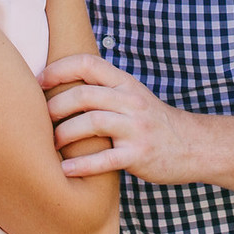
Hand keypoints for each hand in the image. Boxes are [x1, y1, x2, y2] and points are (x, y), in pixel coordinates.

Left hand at [39, 54, 195, 182]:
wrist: (194, 146)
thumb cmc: (153, 122)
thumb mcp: (132, 96)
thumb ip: (104, 88)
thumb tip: (60, 84)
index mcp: (125, 84)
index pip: (87, 64)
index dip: (59, 70)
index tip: (38, 82)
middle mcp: (131, 102)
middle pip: (84, 95)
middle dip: (55, 106)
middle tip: (41, 120)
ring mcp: (136, 128)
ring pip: (92, 123)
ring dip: (65, 134)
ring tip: (53, 144)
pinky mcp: (139, 155)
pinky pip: (105, 159)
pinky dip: (82, 165)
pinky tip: (66, 169)